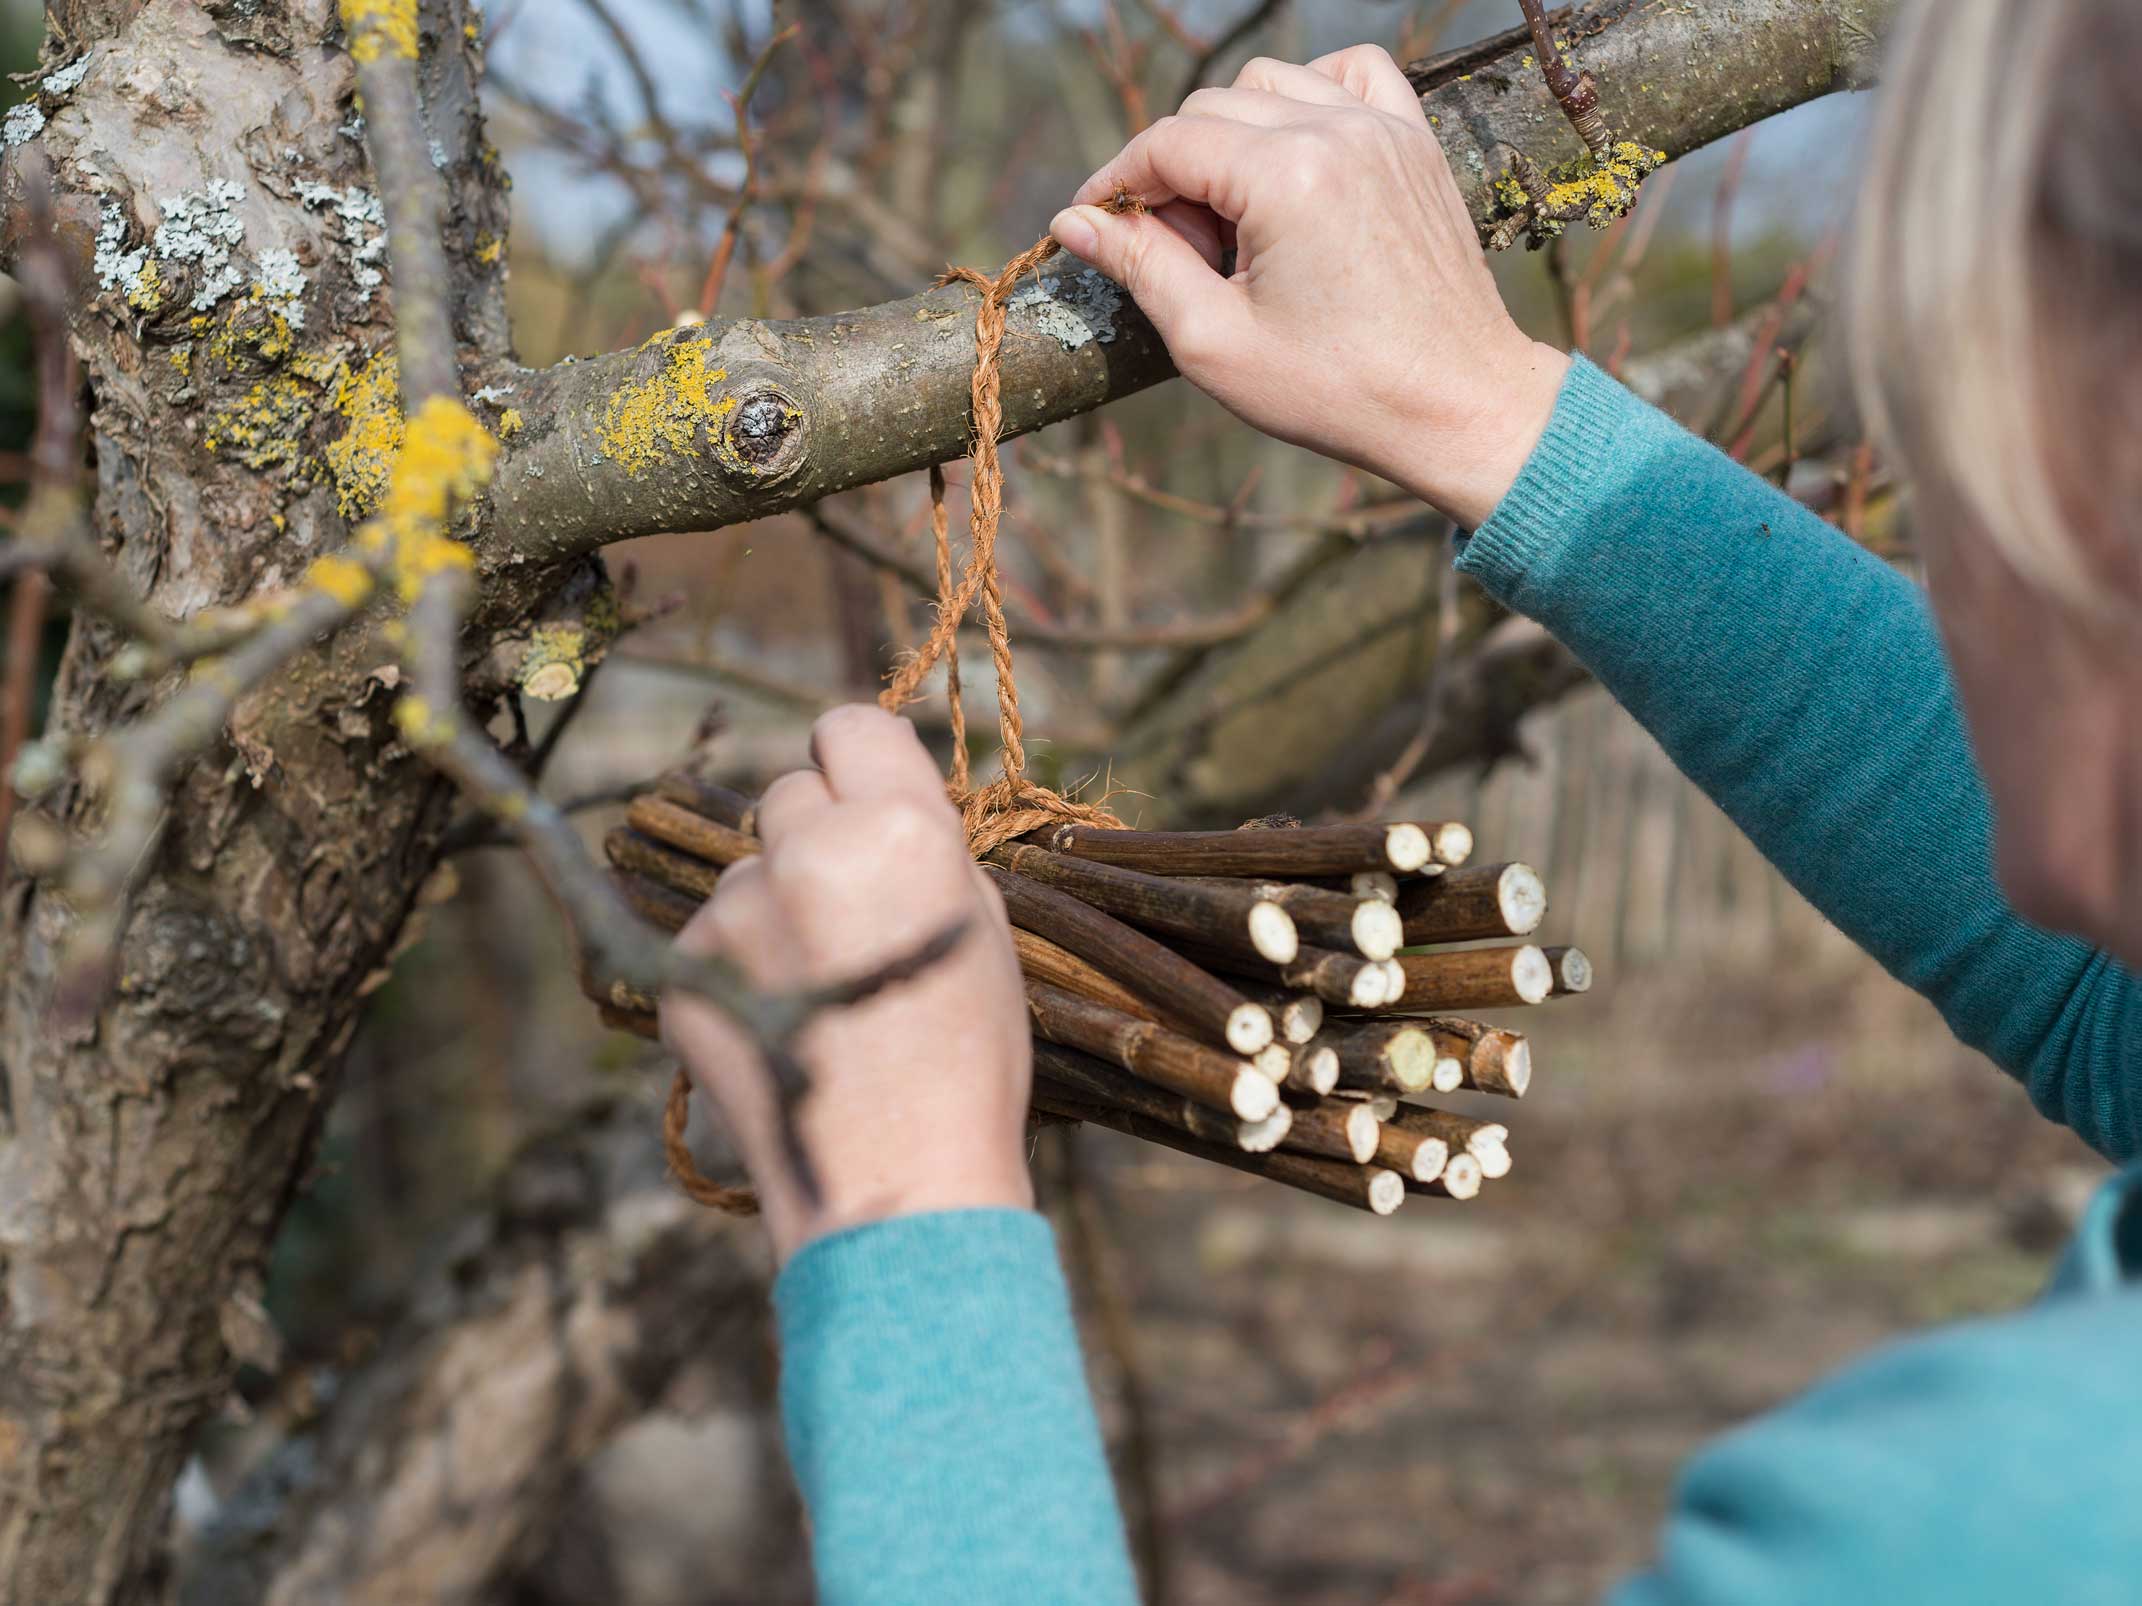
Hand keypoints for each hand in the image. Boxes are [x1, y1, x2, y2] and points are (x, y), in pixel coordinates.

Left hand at [661, 705, 1033, 1263]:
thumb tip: (876, 807)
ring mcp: (734, 910)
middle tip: (854, 909)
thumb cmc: (968, 1058)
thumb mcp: (980, 929)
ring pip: (750, 868)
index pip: (851, 726)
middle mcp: (807, 851)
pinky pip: (714, 936)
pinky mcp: (683, 968)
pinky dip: (742, 967)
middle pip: (793, 792)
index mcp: (899, 829)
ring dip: (779, 903)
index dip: (861, 761)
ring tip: (824, 991)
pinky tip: (786, 1026)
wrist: (898, 1182)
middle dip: (820, 833)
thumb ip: (924, 849)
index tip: (868, 797)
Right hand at [1049, 46, 1568, 528]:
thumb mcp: (1216, 343)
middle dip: (1174, 173)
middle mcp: (1337, 131)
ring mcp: (1384, 128)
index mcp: (1286, 176)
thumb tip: (1074, 220)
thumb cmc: (1339, 390)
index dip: (1117, 181)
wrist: (1458, 405)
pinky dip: (1309, 96)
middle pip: (1212, 109)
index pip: (1168, 143)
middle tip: (1181, 257)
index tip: (1093, 225)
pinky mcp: (1414, 140)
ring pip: (1271, 83)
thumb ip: (1141, 267)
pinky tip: (1294, 155)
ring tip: (1237, 222)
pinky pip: (1350, 73)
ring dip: (1233, 135)